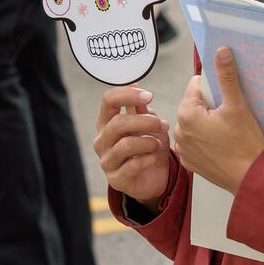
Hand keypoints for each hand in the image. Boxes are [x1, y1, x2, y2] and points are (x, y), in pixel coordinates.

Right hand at [94, 85, 171, 205]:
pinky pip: (132, 165)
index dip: (127, 94)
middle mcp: (102, 141)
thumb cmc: (149, 147)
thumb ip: (141, 108)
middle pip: (117, 123)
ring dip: (147, 141)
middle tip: (160, 124)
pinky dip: (148, 159)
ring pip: (125, 145)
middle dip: (143, 121)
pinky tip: (154, 158)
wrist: (155, 177)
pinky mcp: (115, 179)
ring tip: (158, 143)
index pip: (108, 101)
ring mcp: (107, 161)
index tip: (148, 96)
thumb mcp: (149, 124)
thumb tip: (135, 84)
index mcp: (107, 122)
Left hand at [172, 47, 263, 193]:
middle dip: (210, 107)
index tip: (226, 100)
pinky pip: (195, 142)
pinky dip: (206, 141)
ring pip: (195, 124)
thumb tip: (221, 50)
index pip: (196, 87)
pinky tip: (221, 145)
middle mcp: (178, 131)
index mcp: (186, 113)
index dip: (214, 90)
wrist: (250, 179)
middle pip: (195, 105)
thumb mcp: (237, 106)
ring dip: (207, 124)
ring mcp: (183, 149)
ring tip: (227, 133)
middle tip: (229, 117)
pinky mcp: (190, 162)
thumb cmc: (244, 143)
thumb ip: (227, 76)